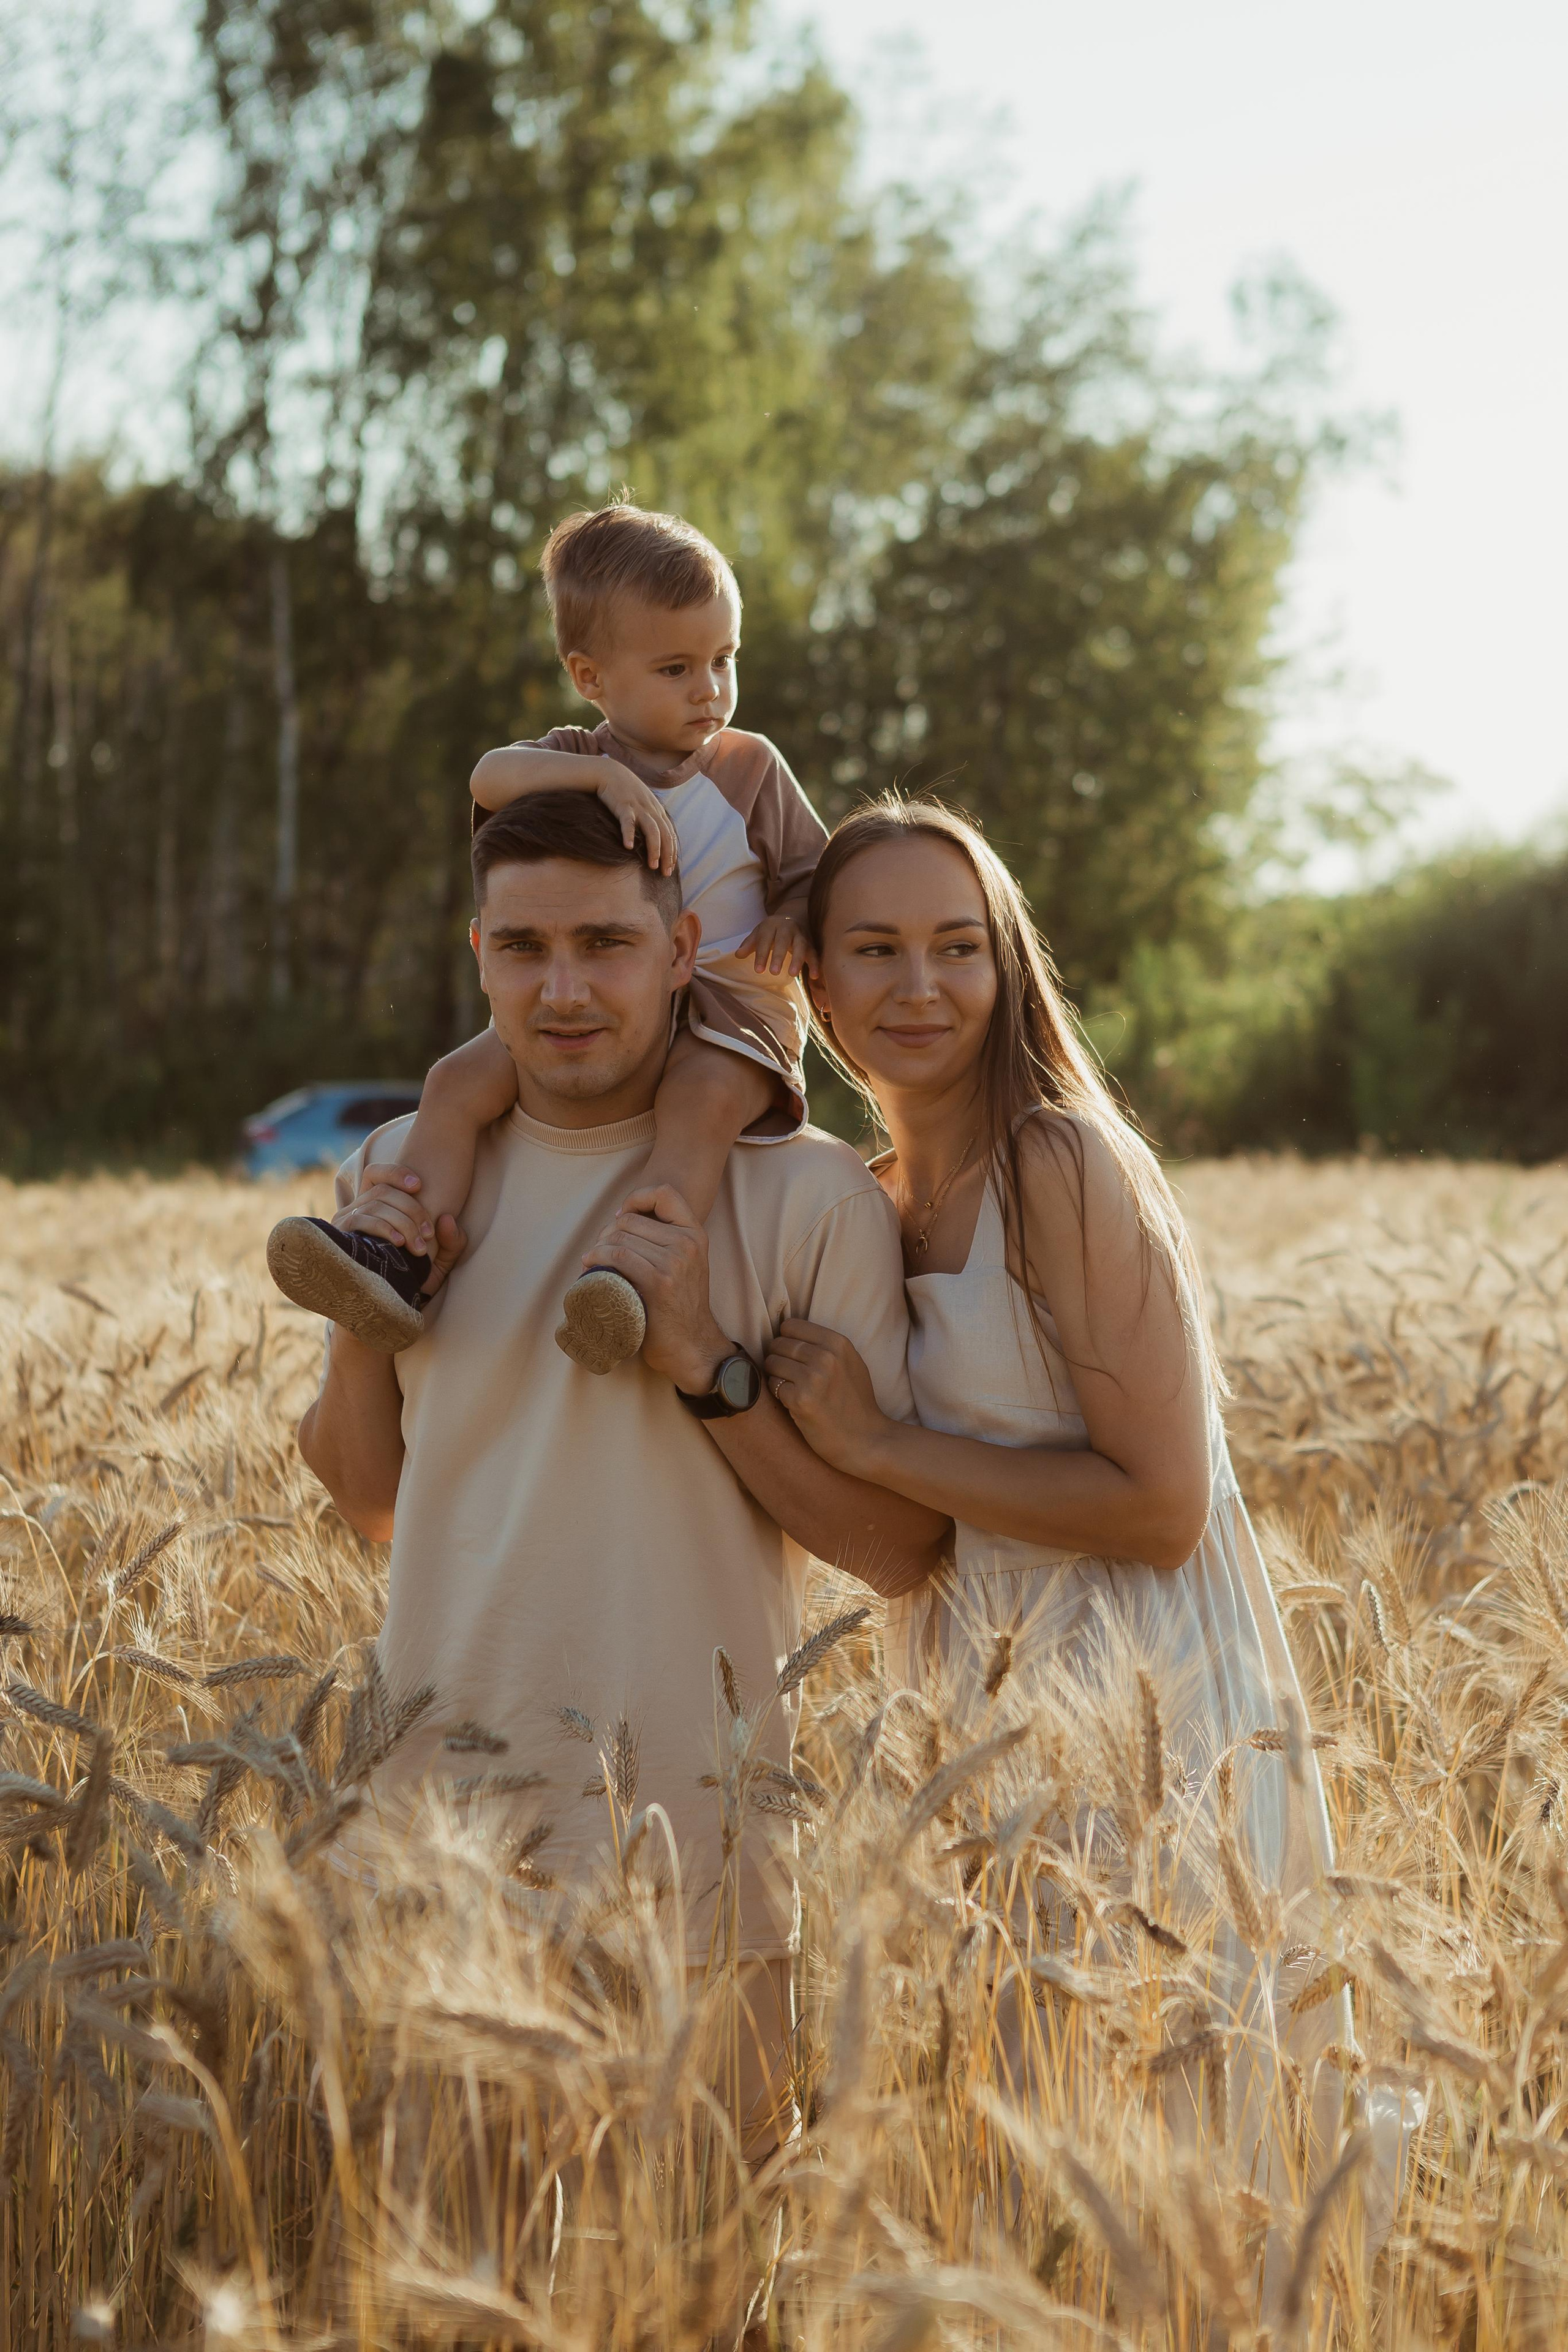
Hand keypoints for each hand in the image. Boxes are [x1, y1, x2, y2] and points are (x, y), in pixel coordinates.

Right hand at [339, 1164, 466, 1295]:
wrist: (381, 1311)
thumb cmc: (410, 1282)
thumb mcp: (438, 1263)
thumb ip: (451, 1243)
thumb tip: (448, 1219)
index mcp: (375, 1208)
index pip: (377, 1174)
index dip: (396, 1173)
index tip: (420, 1185)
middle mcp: (356, 1210)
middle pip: (383, 1190)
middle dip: (412, 1209)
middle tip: (428, 1233)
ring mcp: (344, 1222)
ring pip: (375, 1205)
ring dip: (403, 1223)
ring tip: (418, 1247)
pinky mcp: (339, 1237)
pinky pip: (361, 1220)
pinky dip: (384, 1228)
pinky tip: (399, 1244)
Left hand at [586, 1186, 729, 1390]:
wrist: (691, 1344)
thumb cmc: (679, 1306)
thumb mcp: (685, 1264)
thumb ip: (667, 1240)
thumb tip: (624, 1220)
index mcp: (695, 1234)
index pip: (664, 1193)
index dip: (637, 1198)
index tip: (622, 1217)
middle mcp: (687, 1243)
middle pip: (631, 1219)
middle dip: (607, 1232)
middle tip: (599, 1250)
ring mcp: (674, 1262)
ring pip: (620, 1237)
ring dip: (597, 1247)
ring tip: (592, 1260)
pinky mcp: (658, 1282)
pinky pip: (617, 1256)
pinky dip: (597, 1258)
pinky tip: (590, 1267)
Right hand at [596, 761, 679, 874]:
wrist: (609, 772)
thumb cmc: (625, 790)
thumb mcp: (642, 803)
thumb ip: (650, 817)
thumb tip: (655, 836)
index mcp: (657, 811)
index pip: (670, 834)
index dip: (672, 852)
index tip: (670, 868)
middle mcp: (651, 809)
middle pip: (665, 835)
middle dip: (667, 855)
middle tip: (665, 873)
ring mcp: (638, 807)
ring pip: (652, 830)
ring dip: (654, 849)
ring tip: (652, 865)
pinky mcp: (623, 805)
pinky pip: (628, 822)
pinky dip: (628, 834)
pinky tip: (627, 848)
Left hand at [736, 913, 811, 977]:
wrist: (794, 915)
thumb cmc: (772, 930)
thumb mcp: (760, 933)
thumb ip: (750, 944)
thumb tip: (738, 955)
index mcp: (771, 925)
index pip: (765, 939)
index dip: (761, 955)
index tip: (758, 970)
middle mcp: (787, 927)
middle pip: (783, 941)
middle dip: (778, 956)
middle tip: (773, 972)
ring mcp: (800, 934)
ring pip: (801, 946)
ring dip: (797, 959)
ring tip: (792, 974)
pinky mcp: (811, 942)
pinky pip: (814, 952)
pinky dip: (815, 963)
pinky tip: (815, 975)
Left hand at [762, 1318, 891, 1474]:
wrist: (866, 1440)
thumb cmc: (857, 1402)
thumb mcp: (851, 1363)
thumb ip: (825, 1345)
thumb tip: (788, 1331)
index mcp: (838, 1342)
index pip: (790, 1325)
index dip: (786, 1340)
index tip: (792, 1356)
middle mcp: (825, 1356)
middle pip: (778, 1343)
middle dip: (778, 1358)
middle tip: (791, 1376)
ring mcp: (813, 1378)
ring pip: (771, 1363)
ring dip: (776, 1376)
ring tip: (792, 1388)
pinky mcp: (800, 1400)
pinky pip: (773, 1386)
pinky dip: (778, 1394)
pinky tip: (793, 1403)